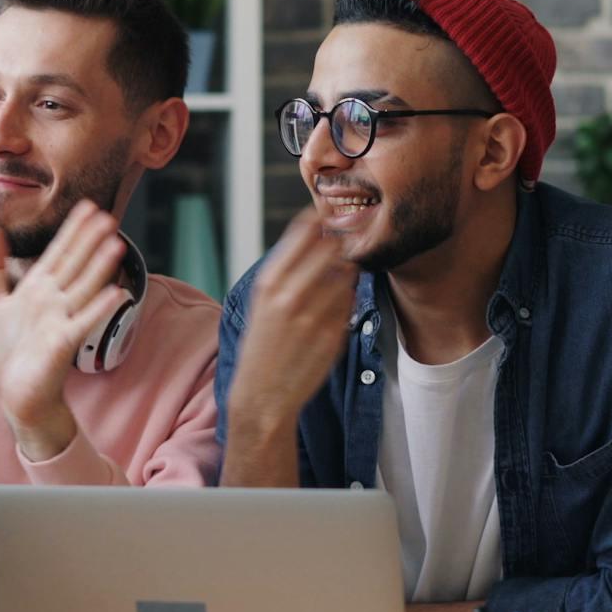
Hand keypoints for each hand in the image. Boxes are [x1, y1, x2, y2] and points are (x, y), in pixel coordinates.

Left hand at [0, 200, 132, 460]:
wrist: (13, 393)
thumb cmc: (6, 353)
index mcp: (36, 289)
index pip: (57, 252)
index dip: (72, 230)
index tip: (87, 207)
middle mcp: (52, 301)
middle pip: (74, 264)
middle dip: (90, 240)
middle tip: (109, 216)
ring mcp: (60, 320)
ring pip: (82, 287)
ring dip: (100, 267)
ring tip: (116, 245)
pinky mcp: (62, 343)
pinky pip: (83, 322)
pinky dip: (99, 309)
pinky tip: (116, 294)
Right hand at [226, 208, 357, 449]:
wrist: (262, 394)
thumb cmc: (263, 343)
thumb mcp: (262, 301)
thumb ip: (287, 270)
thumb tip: (318, 236)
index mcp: (269, 282)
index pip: (305, 231)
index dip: (322, 219)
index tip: (328, 217)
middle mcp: (291, 296)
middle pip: (332, 248)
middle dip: (339, 244)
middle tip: (342, 244)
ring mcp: (314, 316)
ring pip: (346, 274)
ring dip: (345, 271)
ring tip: (335, 280)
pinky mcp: (333, 335)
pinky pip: (349, 302)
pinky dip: (346, 298)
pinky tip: (333, 307)